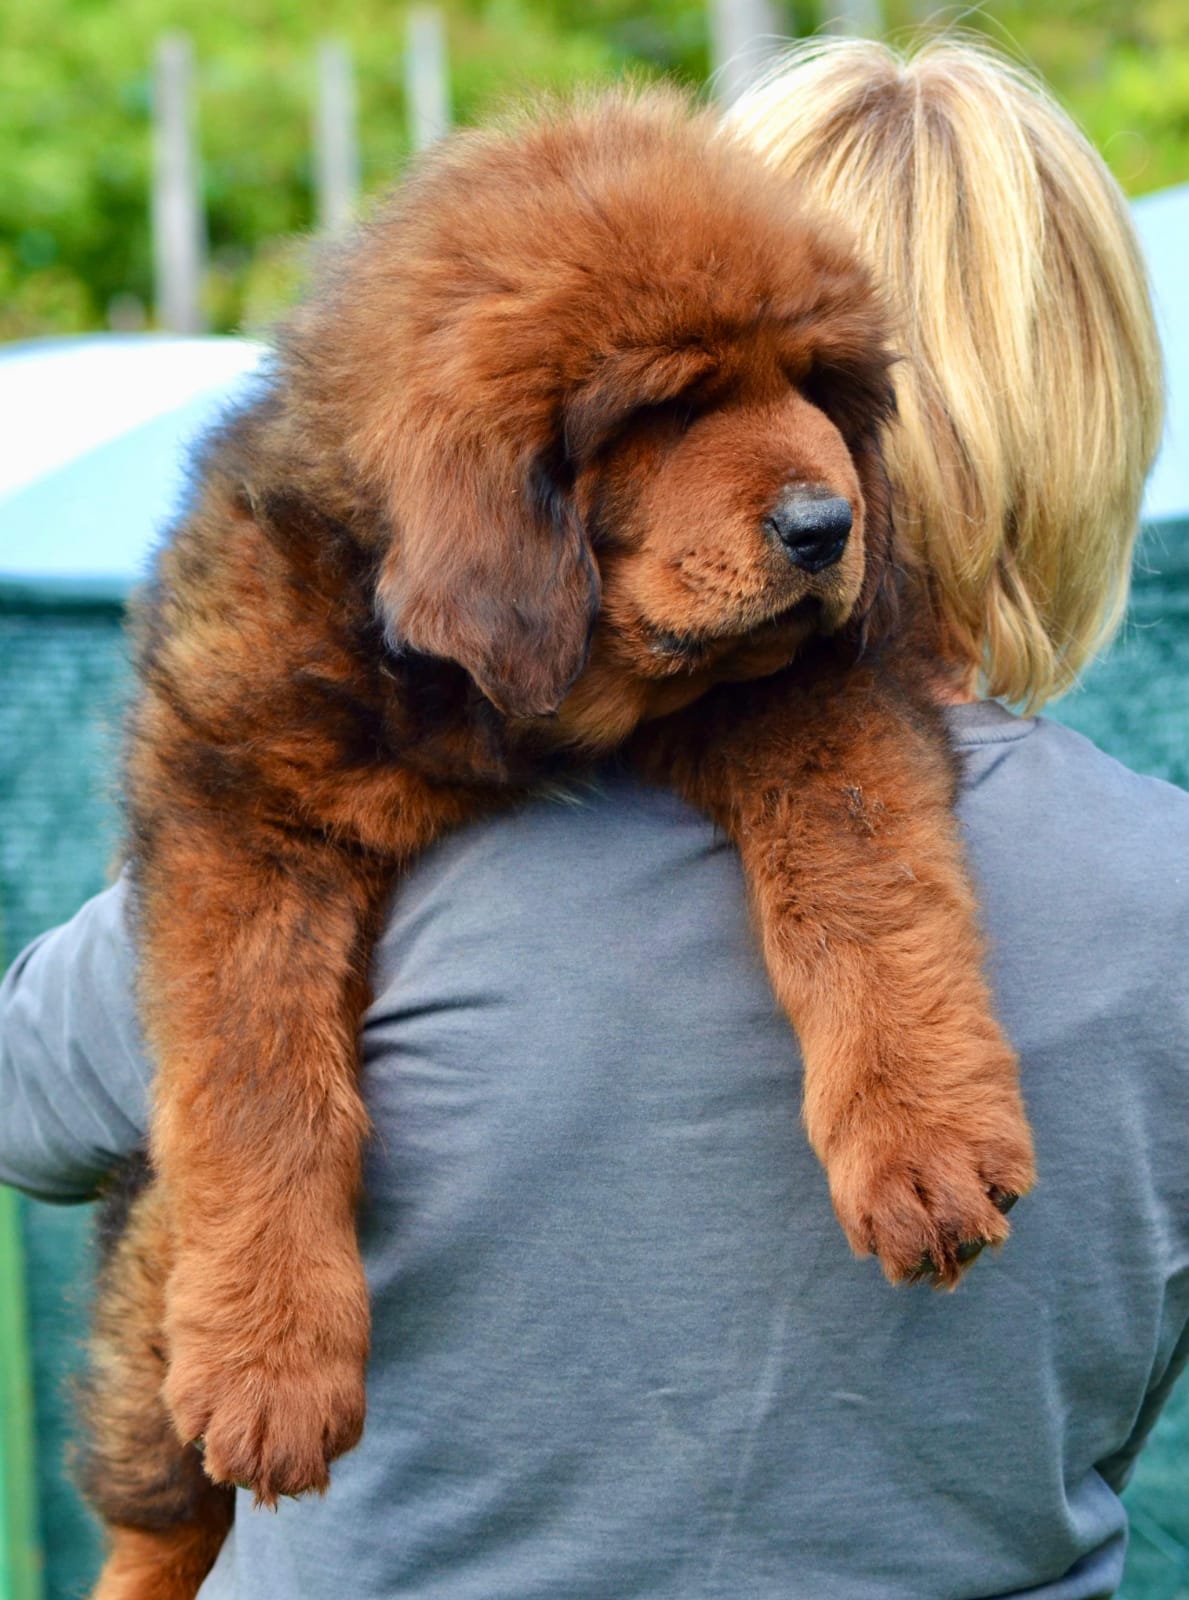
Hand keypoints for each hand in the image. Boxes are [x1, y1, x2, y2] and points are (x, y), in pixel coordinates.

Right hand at [163, 1249, 369, 1505]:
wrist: (268, 1221)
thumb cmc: (310, 1263)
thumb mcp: (339, 1327)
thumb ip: (324, 1376)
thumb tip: (307, 1412)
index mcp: (340, 1394)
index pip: (331, 1451)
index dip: (315, 1443)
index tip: (302, 1427)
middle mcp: (293, 1412)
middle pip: (283, 1476)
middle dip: (272, 1465)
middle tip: (261, 1433)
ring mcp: (241, 1404)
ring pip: (233, 1468)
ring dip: (229, 1451)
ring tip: (229, 1414)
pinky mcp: (193, 1386)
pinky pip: (191, 1427)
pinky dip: (196, 1414)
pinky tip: (206, 1379)